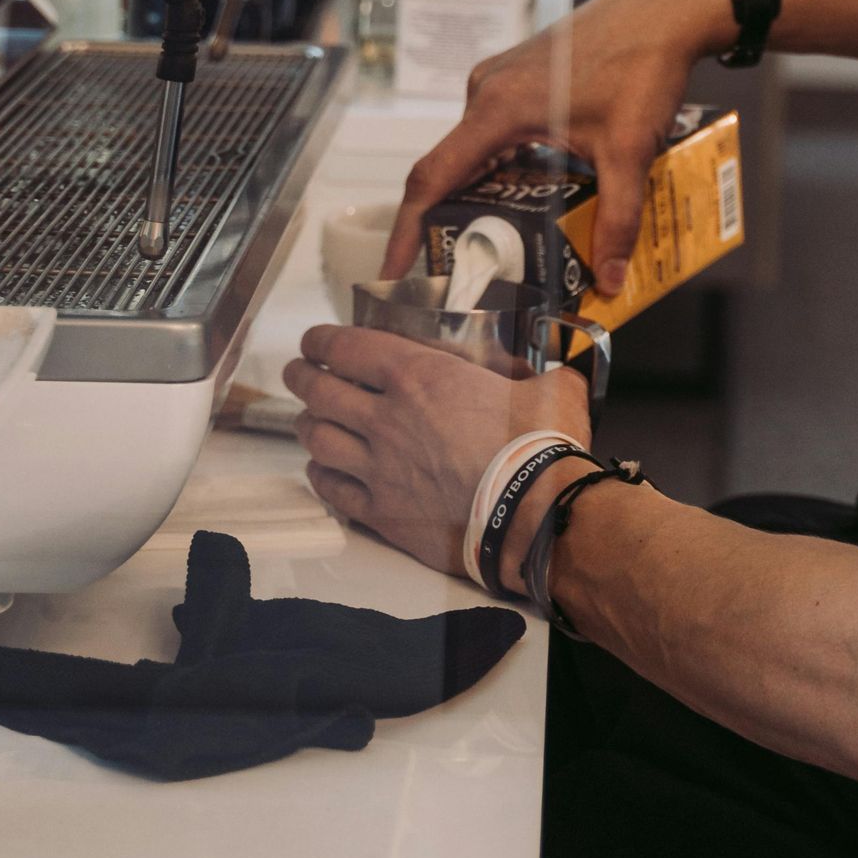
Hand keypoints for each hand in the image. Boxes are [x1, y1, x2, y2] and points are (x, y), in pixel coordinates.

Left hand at [285, 325, 590, 575]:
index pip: (347, 348)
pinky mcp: (380, 512)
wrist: (532, 516)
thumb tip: (557, 366)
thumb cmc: (539, 447)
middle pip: (319, 391)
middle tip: (299, 373)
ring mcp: (378, 468)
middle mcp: (387, 418)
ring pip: (317, 438)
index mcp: (420, 376)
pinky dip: (320, 474)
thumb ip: (541, 370)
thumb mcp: (550, 388)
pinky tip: (323, 469)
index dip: (321, 340)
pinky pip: (332, 489)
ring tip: (308, 419)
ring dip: (307, 424)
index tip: (314, 341)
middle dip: (302, 377)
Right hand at [382, 0, 733, 295]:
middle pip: (451, 169)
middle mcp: (487, 91)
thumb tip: (610, 280)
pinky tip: (526, 197)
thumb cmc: (642, 66)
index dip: (407, 229)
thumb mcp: (629, 150)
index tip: (392, 271)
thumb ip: (617, 218)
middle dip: (448, 223)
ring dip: (480, 196)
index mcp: (498, 108)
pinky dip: (500, 168)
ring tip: (493, 245)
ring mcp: (500, 80)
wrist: (664, 12)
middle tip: (457, 276)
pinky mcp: (519, 76)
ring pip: (475, 151)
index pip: (432, 177)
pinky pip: (493, 131)